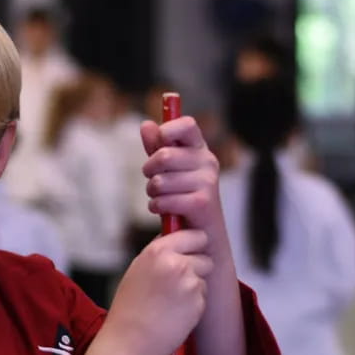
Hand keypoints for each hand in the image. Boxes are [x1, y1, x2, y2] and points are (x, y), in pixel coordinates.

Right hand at [102, 229, 211, 354]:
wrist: (129, 343)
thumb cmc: (129, 310)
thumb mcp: (137, 270)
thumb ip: (160, 254)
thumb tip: (179, 241)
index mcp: (156, 251)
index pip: (191, 234)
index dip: (192, 244)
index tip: (189, 251)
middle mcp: (175, 263)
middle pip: (204, 254)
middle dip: (198, 264)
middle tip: (181, 280)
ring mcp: (189, 283)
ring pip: (204, 276)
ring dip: (195, 286)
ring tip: (171, 301)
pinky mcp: (198, 302)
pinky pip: (203, 296)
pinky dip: (194, 304)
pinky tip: (175, 314)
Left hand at [141, 117, 225, 245]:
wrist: (201, 230)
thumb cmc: (182, 193)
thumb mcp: (168, 168)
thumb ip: (157, 146)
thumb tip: (146, 124)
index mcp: (199, 148)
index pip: (187, 125)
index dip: (168, 130)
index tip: (159, 142)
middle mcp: (208, 161)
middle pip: (164, 155)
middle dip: (149, 170)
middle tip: (151, 179)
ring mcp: (208, 181)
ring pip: (160, 181)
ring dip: (152, 192)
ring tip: (158, 197)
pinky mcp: (202, 202)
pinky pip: (165, 200)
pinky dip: (156, 206)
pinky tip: (161, 209)